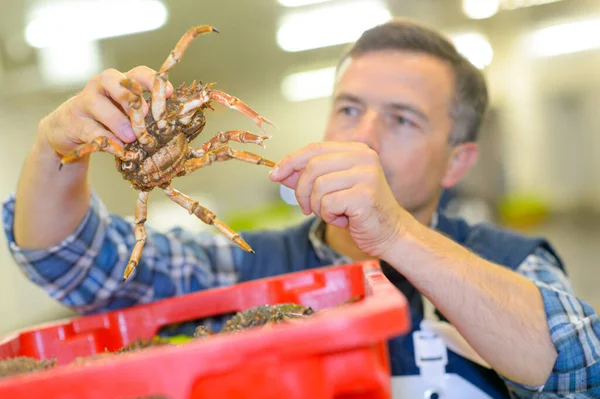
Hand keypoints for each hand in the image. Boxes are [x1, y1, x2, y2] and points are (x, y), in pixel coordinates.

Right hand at [38, 66, 173, 157]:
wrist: (69, 128)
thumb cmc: (108, 120)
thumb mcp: (128, 115)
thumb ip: (144, 116)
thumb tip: (167, 128)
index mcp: (121, 82)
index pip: (138, 73)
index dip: (153, 81)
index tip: (169, 94)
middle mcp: (101, 85)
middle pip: (115, 81)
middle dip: (131, 98)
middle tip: (146, 114)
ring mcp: (85, 101)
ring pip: (99, 104)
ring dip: (118, 121)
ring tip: (131, 137)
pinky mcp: (74, 121)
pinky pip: (90, 130)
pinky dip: (106, 140)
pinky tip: (118, 149)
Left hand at [269, 142, 408, 257]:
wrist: (390, 234)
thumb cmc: (359, 212)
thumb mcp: (330, 190)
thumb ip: (307, 179)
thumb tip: (279, 173)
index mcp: (355, 150)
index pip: (314, 148)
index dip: (290, 161)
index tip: (274, 175)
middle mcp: (363, 157)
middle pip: (312, 166)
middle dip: (302, 191)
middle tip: (307, 208)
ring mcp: (366, 175)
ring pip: (318, 186)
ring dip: (318, 206)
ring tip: (333, 213)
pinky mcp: (365, 195)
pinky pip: (328, 203)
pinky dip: (329, 216)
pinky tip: (344, 219)